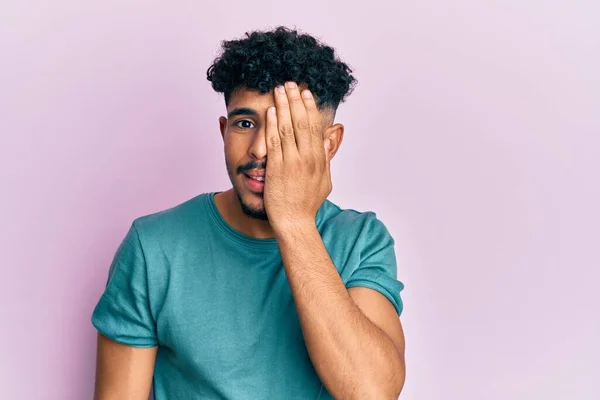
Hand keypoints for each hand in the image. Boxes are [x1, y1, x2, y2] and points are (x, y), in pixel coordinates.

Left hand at [264, 82, 331, 231]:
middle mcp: (307, 158)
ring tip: (278, 90)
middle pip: (301, 122)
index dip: (309, 107)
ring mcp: (291, 162)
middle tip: (289, 83)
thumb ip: (324, 160)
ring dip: (282, 106)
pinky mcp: (276, 169)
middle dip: (294, 100)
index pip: (314, 126)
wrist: (294, 222)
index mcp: (319, 159)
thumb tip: (325, 141)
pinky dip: (272, 125)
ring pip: (287, 128)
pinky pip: (274, 142)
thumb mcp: (324, 181)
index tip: (304, 92)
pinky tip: (270, 111)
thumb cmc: (307, 204)